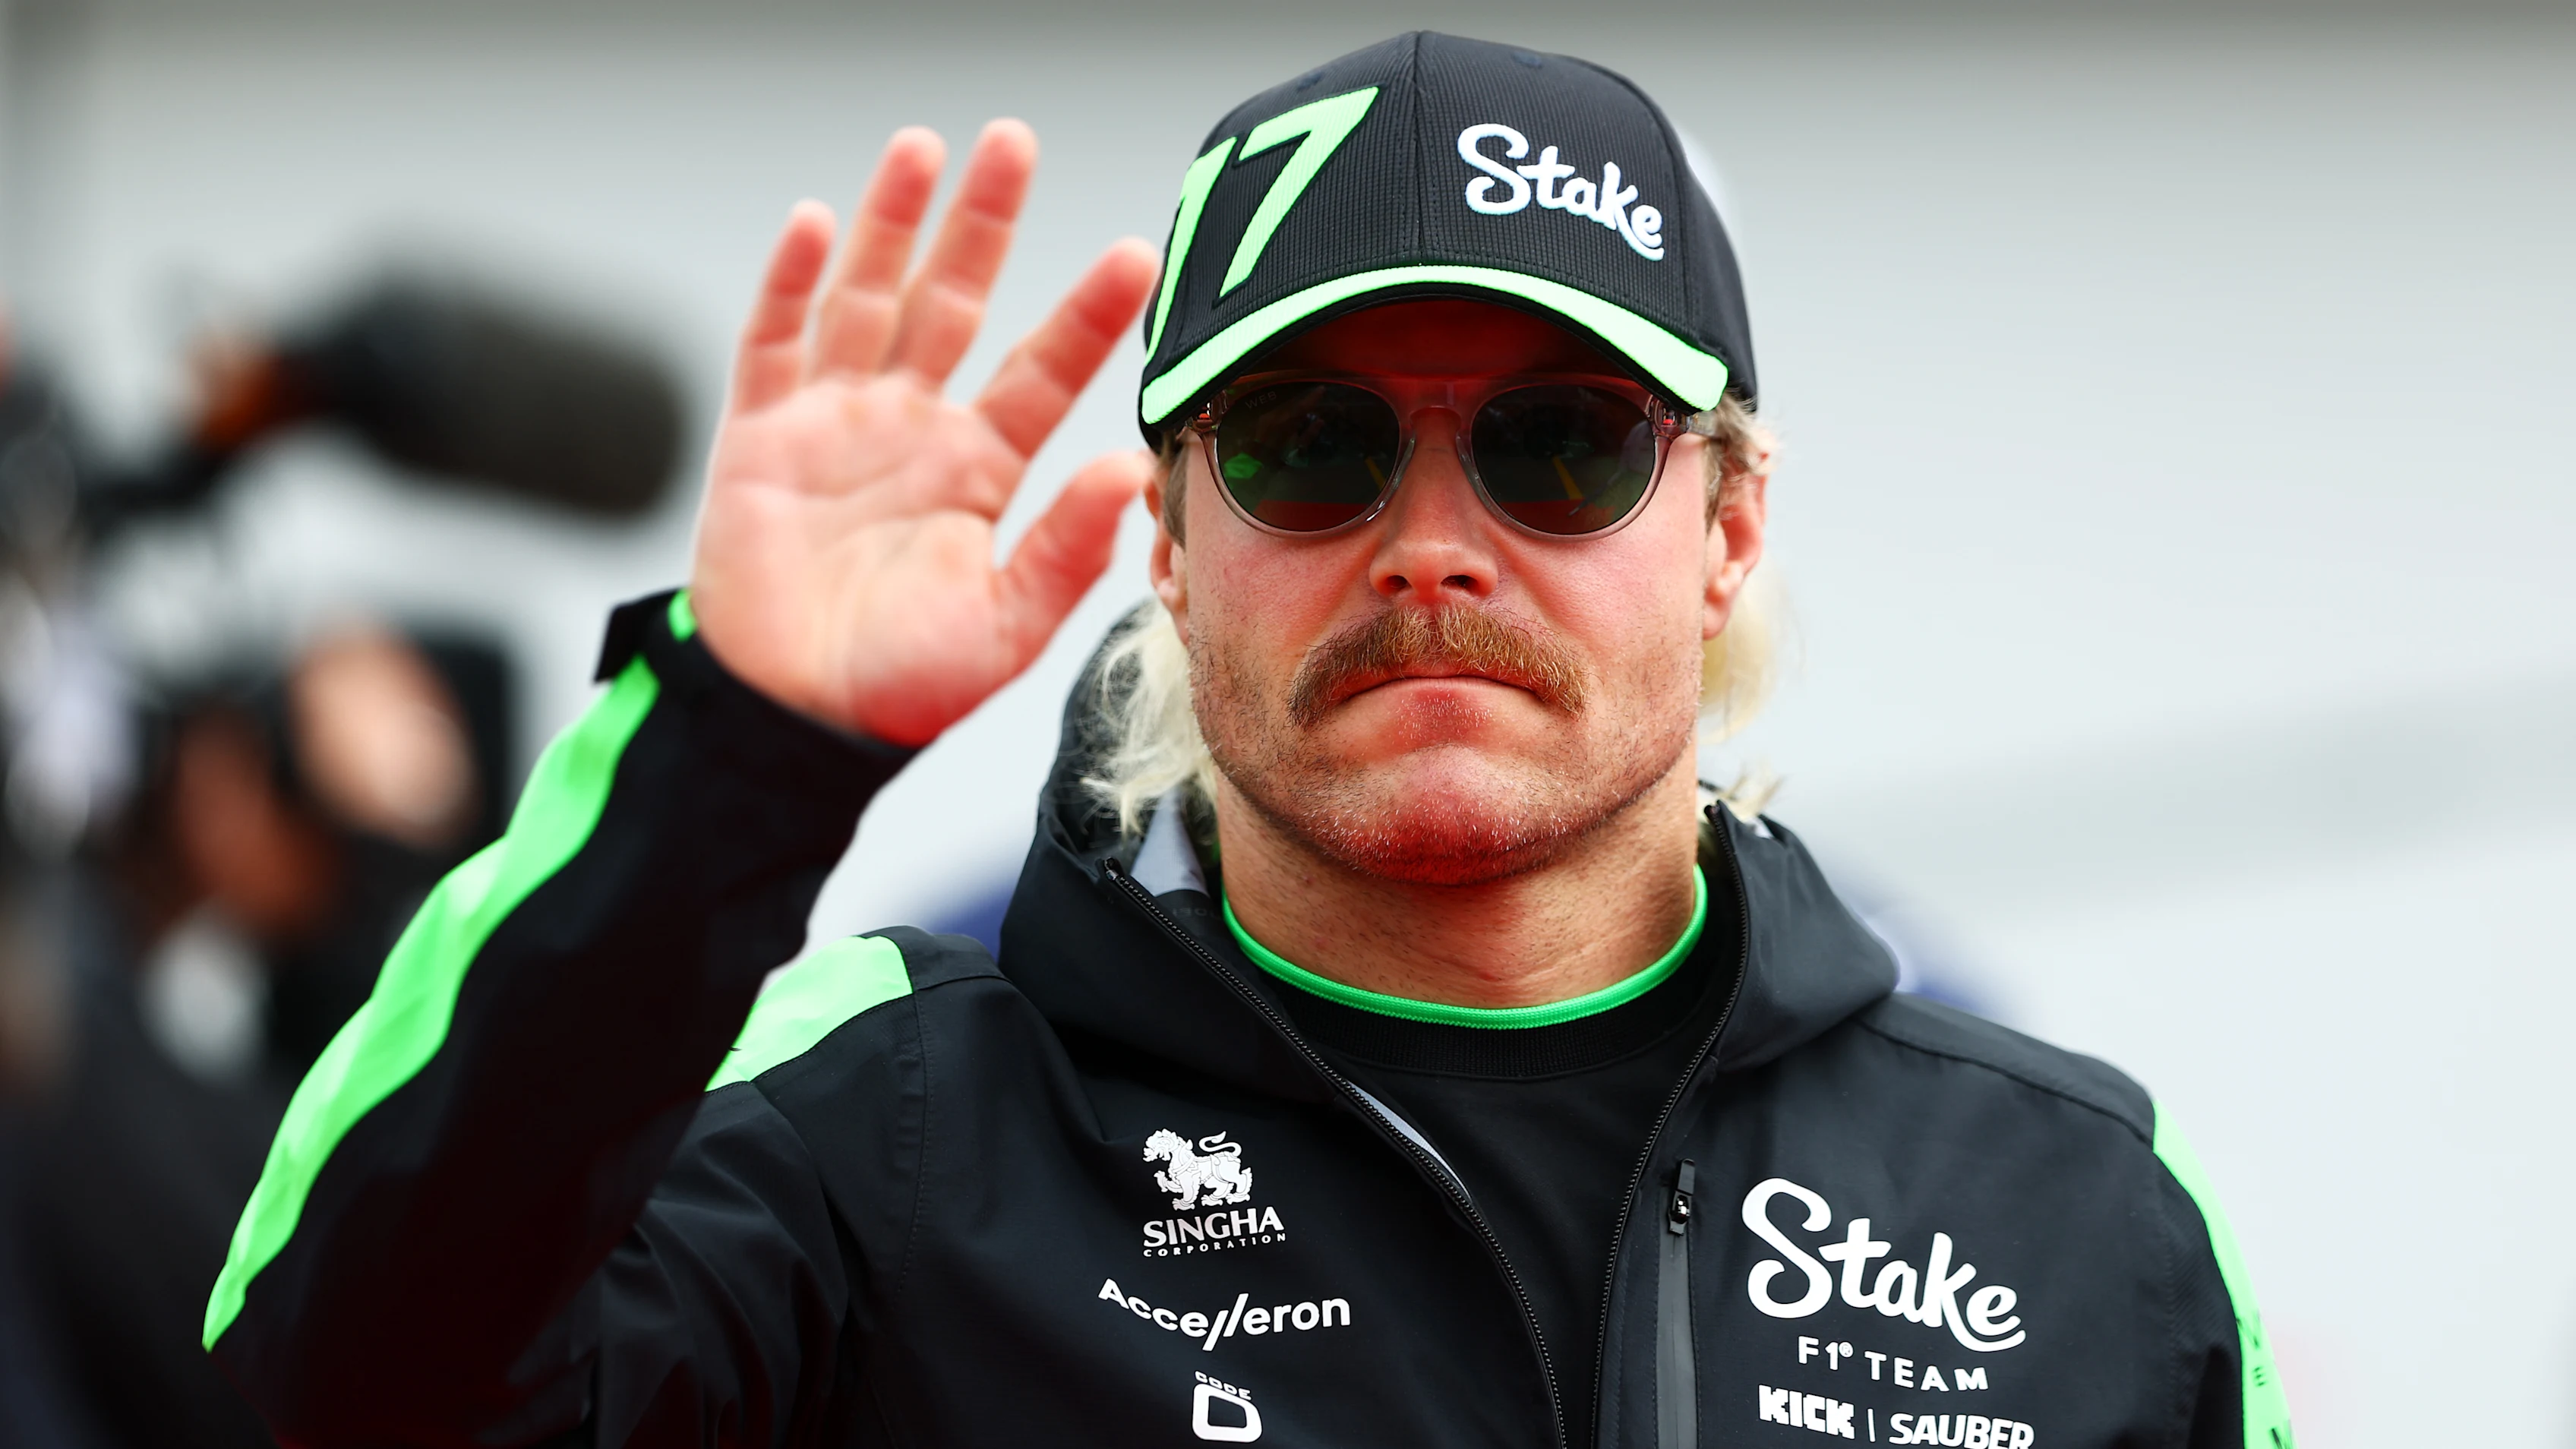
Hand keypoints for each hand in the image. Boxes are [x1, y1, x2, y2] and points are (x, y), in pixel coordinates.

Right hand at [690, 120, 1158, 744]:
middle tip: (1013, 143)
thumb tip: (1129, 471)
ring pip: (869, 299)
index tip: (1136, 256)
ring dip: (892, 223)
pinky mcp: (761, 438)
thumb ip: (1065, 550)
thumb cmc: (902, 689)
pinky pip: (775, 342)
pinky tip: (817, 224)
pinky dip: (792, 283)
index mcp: (980, 470)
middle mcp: (913, 430)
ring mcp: (836, 424)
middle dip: (984, 222)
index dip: (1088, 313)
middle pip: (956, 301)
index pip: (1045, 370)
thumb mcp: (1006, 628)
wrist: (796, 722)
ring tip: (923, 150)